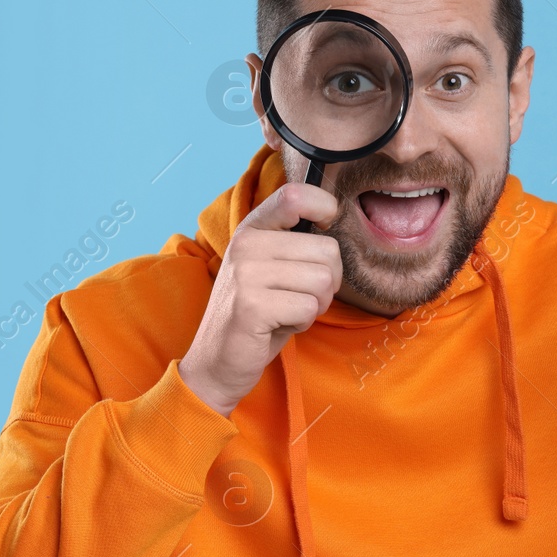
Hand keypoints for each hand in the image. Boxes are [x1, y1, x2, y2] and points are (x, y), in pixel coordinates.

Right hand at [178, 181, 342, 416]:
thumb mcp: (272, 267)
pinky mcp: (251, 305)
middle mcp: (246, 244)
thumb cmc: (258, 313)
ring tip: (287, 311)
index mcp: (252, 229)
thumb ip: (296, 242)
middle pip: (328, 250)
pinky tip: (279, 325)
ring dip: (315, 305)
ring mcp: (246, 273)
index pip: (295, 195)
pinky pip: (309, 308)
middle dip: (328, 282)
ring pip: (322, 281)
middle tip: (300, 297)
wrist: (218, 361)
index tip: (326, 228)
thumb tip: (338, 218)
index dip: (325, 208)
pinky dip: (303, 322)